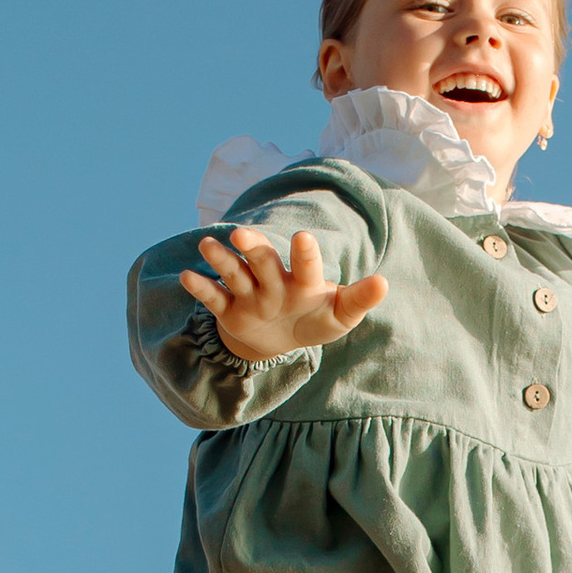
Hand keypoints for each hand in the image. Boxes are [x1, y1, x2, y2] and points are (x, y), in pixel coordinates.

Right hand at [176, 219, 387, 361]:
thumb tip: (383, 282)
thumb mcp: (339, 316)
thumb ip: (357, 300)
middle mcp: (274, 282)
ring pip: (235, 274)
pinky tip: (187, 276)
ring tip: (207, 245)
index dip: (305, 254)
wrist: (281, 338)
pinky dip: (202, 289)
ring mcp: (250, 295)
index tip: (303, 237)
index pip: (305, 265)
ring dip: (222, 261)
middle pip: (263, 262)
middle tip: (243, 234)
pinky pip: (215, 299)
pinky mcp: (231, 311)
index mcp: (304, 282)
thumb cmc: (314, 320)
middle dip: (254, 248)